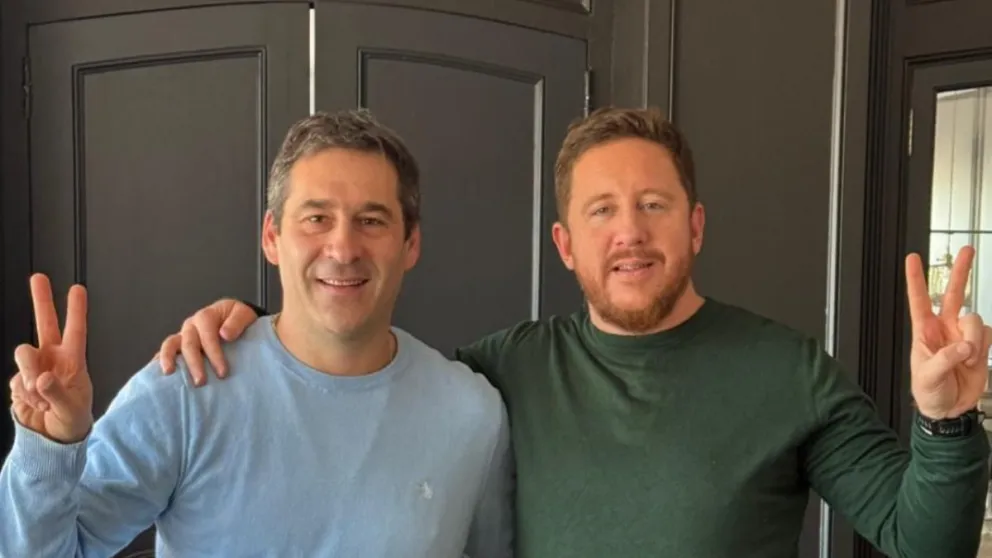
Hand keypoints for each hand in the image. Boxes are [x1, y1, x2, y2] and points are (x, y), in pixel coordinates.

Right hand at [10, 274, 92, 443]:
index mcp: (73, 361)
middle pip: (45, 324)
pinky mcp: (18, 381)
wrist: (55, 438)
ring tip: (41, 397)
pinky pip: (15, 382)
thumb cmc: (73, 419)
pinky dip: (24, 396)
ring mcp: (34, 368)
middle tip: (39, 277)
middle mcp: (53, 358)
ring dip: (28, 376)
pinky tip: (35, 405)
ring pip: (23, 356)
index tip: (78, 289)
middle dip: (41, 300)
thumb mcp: (71, 409)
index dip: (76, 310)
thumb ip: (56, 393)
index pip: (76, 331)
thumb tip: (41, 378)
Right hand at [156, 298, 257, 385]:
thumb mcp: (243, 314)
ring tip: (169, 373)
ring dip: (168, 359)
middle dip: (194, 364)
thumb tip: (225, 334)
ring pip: (170, 344)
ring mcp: (183, 334)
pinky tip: (157, 373)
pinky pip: (166, 351)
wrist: (234, 317)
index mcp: (206, 316)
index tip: (222, 372)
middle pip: (189, 344)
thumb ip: (236, 323)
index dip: (214, 354)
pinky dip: (160, 360)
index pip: (208, 336)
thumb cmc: (239, 318)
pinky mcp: (179, 344)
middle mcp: (191, 325)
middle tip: (200, 382)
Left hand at [906, 246, 991, 418]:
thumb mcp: (928, 377)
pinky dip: (984, 348)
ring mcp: (964, 335)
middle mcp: (945, 328)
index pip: (919, 300)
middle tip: (968, 250)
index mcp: (924, 331)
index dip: (915, 279)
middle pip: (955, 293)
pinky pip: (988, 335)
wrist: (949, 409)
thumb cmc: (929, 392)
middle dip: (961, 271)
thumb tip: (964, 347)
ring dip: (974, 340)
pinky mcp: (980, 345)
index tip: (912, 258)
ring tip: (966, 361)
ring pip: (976, 319)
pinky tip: (974, 362)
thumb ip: (945, 360)